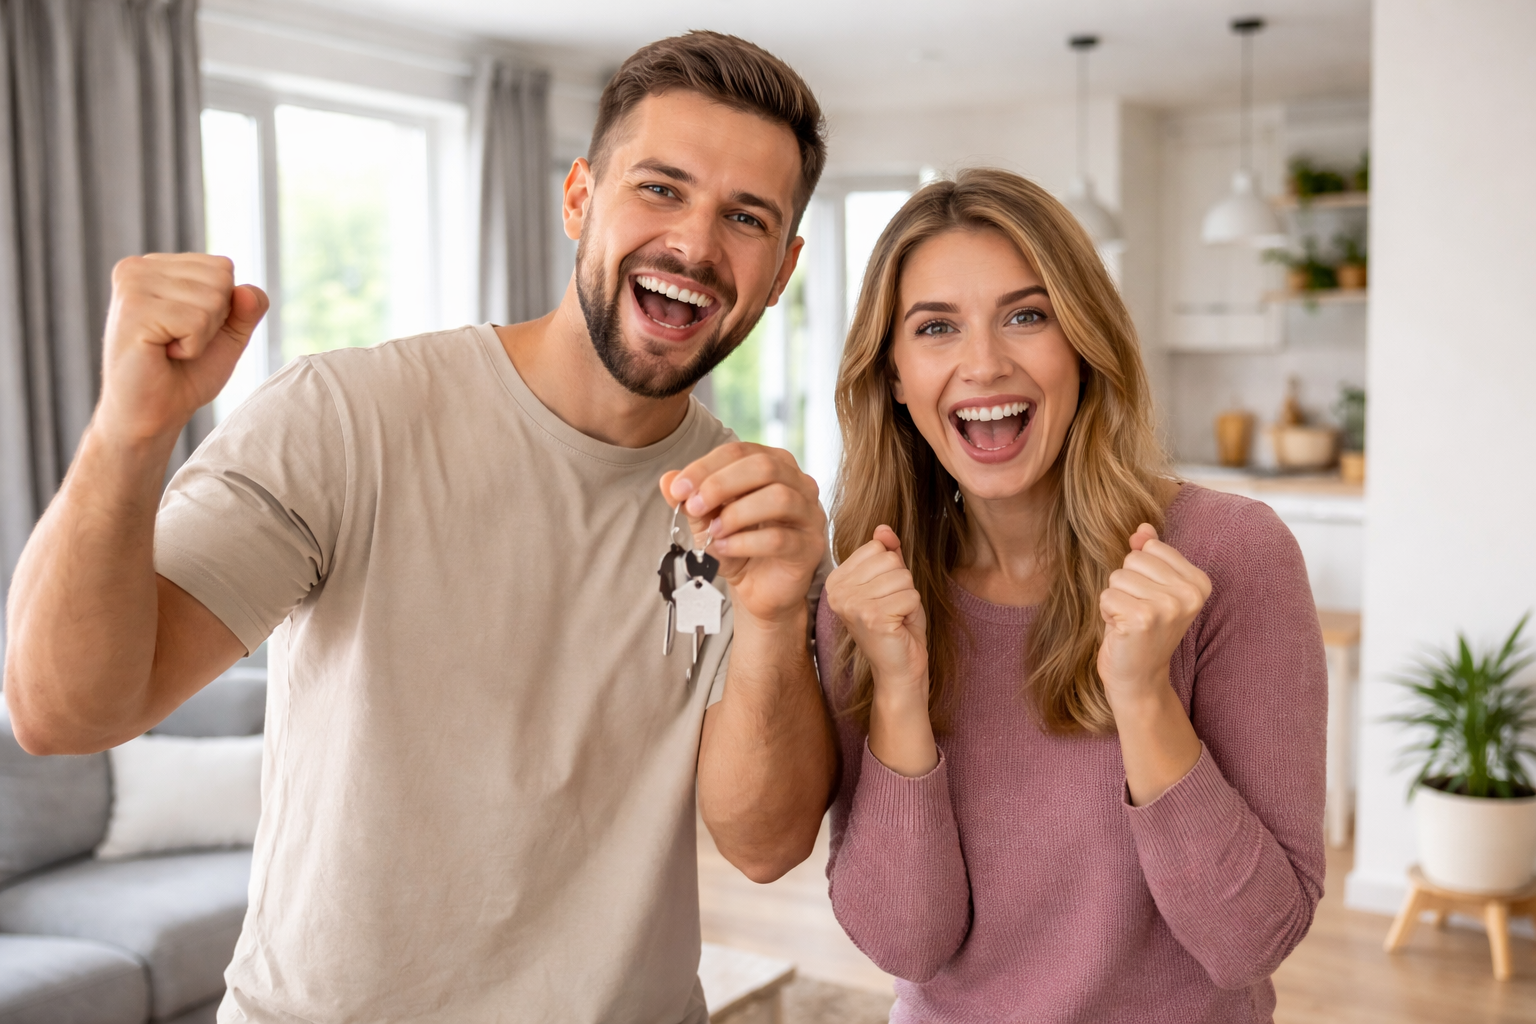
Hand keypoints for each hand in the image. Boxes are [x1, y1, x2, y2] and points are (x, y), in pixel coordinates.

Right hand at [96, 254, 268, 443]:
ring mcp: (131, 285)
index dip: (222, 309)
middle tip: (179, 342)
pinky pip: (197, 321)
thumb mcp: (228, 335)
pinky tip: (163, 354)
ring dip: (202, 336)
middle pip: (221, 278)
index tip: (188, 330)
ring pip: (212, 299)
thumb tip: (247, 290)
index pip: (222, 267)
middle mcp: (137, 267)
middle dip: (214, 321)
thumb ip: (247, 308)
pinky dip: (192, 347)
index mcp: (156, 266)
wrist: (154, 414)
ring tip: (169, 348)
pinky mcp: (132, 309)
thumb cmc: (186, 374)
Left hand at [660, 443, 826, 627]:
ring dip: (736, 514)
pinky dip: (745, 542)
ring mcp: (809, 515)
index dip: (706, 467)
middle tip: (694, 506)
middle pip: (764, 466)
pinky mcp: (810, 547)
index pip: (740, 452)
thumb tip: (667, 479)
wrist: (759, 589)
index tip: (679, 489)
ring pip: (779, 498)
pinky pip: (780, 538)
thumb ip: (691, 500)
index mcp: (773, 466)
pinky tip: (724, 549)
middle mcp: (798, 484)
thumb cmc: (738, 547)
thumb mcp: (707, 521)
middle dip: (721, 484)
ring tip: (713, 532)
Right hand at [824, 526, 927, 696]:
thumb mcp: (892, 583)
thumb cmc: (896, 626)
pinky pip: (910, 595)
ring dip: (908, 598)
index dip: (891, 570)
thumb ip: (887, 554)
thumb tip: (883, 528)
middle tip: (893, 609)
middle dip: (902, 584)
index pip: (876, 548)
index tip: (883, 596)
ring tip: (896, 618)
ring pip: (903, 577)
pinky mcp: (871, 617)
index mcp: (837, 580)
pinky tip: (899, 626)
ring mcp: (852, 604)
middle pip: (890, 561)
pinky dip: (913, 611)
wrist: (900, 668)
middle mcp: (837, 591)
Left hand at [1097, 524, 1211, 708]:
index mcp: (1199, 582)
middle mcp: (1189, 594)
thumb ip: (1149, 555)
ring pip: (1118, 577)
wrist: (1140, 678)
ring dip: (1116, 600)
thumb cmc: (1143, 630)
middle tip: (1138, 614)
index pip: (1150, 547)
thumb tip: (1141, 527)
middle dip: (1126, 585)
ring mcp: (1167, 607)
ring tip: (1130, 622)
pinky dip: (1106, 613)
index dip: (1140, 572)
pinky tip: (1122, 631)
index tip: (1151, 600)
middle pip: (1133, 559)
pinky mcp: (1142, 619)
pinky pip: (1107, 596)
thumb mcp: (1152, 588)